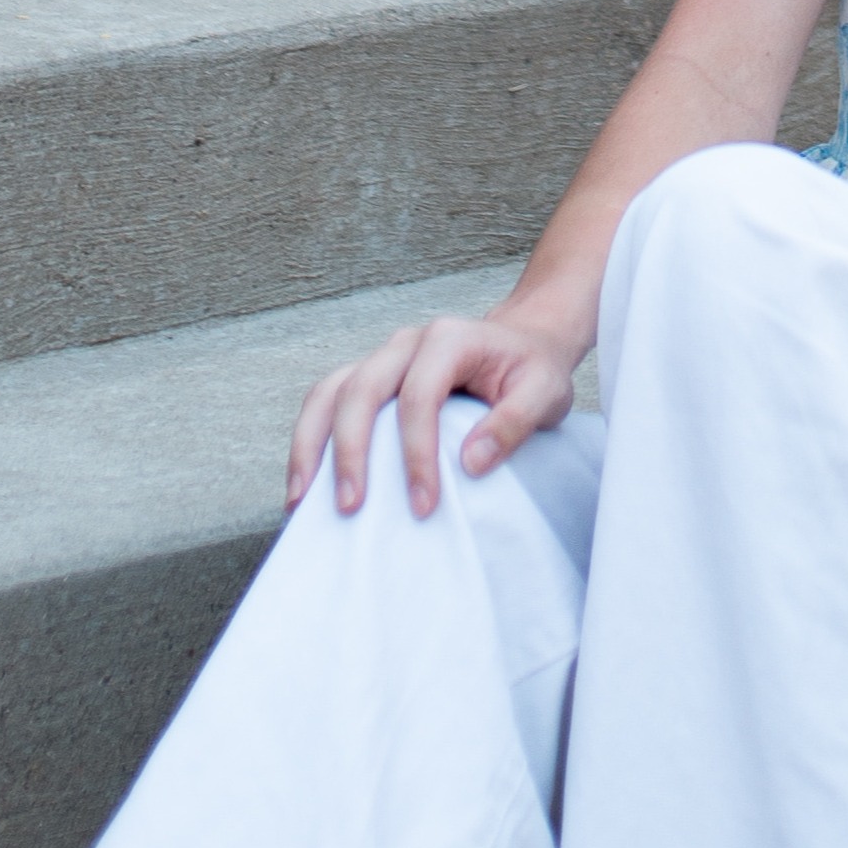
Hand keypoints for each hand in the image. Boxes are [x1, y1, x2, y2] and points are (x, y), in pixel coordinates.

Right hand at [287, 309, 580, 518]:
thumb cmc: (533, 371)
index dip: (416, 453)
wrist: (523, 341)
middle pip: (360, 390)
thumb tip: (470, 463)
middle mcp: (405, 343)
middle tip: (352, 508)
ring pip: (328, 394)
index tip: (423, 504)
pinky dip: (309, 441)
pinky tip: (306, 485)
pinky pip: (325, 403)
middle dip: (351, 452)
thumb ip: (514, 423)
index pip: (419, 397)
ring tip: (301, 502)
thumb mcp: (546, 393)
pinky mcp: (368, 378)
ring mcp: (381, 358)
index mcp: (449, 340)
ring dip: (310, 446)